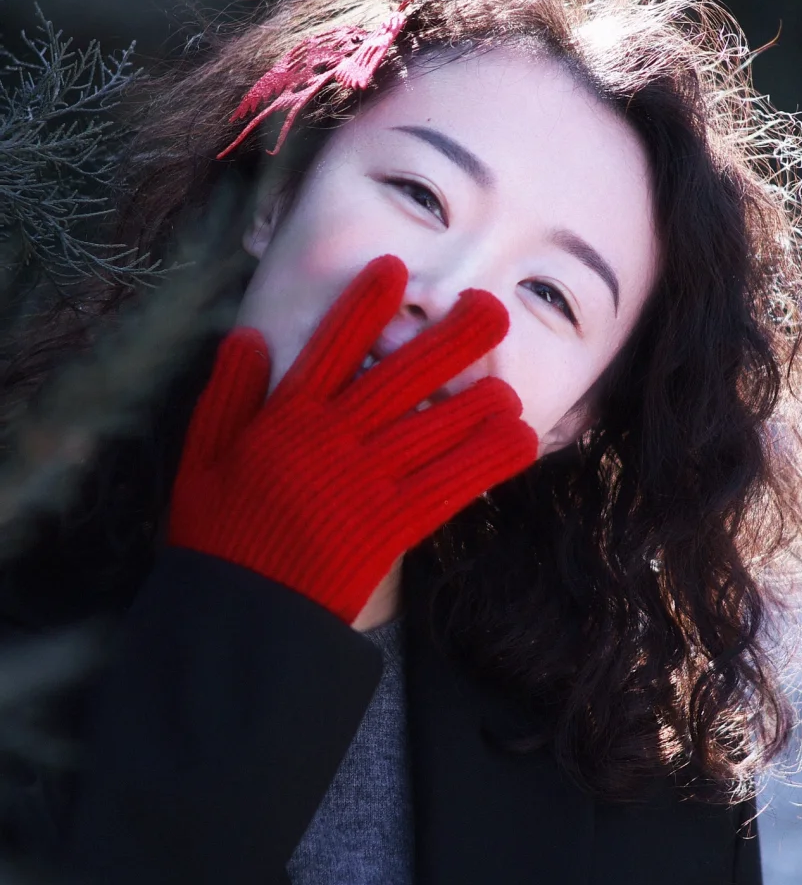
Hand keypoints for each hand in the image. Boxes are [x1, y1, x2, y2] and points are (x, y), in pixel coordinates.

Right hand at [166, 254, 537, 622]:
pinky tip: (519, 438)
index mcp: (285, 419)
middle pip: (403, 377)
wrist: (240, 613)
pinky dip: (487, 459)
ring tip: (508, 382)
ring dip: (479, 401)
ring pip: (435, 426)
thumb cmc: (216, 537)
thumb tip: (245, 336)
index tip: (395, 271)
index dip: (364, 307)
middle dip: (452, 340)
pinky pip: (449, 483)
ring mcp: (366, 481)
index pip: (332, 348)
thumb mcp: (200, 459)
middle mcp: (333, 439)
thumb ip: (226, 395)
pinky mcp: (391, 524)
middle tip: (492, 309)